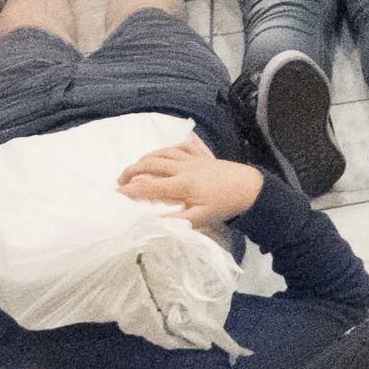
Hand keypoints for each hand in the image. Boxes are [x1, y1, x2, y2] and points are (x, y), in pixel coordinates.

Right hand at [117, 137, 265, 224]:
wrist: (252, 188)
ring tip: (136, 167)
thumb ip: (177, 220)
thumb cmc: (225, 205)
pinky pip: (184, 146)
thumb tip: (154, 222)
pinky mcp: (203, 156)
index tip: (116, 194)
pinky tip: (166, 152)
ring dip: (147, 157)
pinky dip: (171, 147)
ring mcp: (194, 159)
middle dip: (132, 170)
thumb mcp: (201, 218)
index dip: (130, 190)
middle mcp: (184, 168)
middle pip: (151, 164)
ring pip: (164, 152)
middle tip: (120, 181)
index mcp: (182, 185)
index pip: (149, 186)